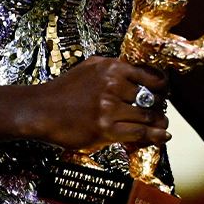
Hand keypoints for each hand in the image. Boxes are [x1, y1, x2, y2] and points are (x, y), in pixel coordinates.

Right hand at [28, 56, 169, 151]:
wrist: (40, 110)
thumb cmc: (64, 90)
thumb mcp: (91, 67)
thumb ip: (114, 67)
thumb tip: (138, 71)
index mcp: (113, 68)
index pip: (151, 76)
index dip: (163, 87)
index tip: (163, 94)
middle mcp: (113, 85)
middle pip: (152, 97)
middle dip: (160, 106)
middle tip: (160, 112)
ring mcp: (109, 107)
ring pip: (148, 116)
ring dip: (159, 122)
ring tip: (162, 125)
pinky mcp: (104, 128)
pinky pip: (138, 132)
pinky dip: (154, 136)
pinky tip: (162, 136)